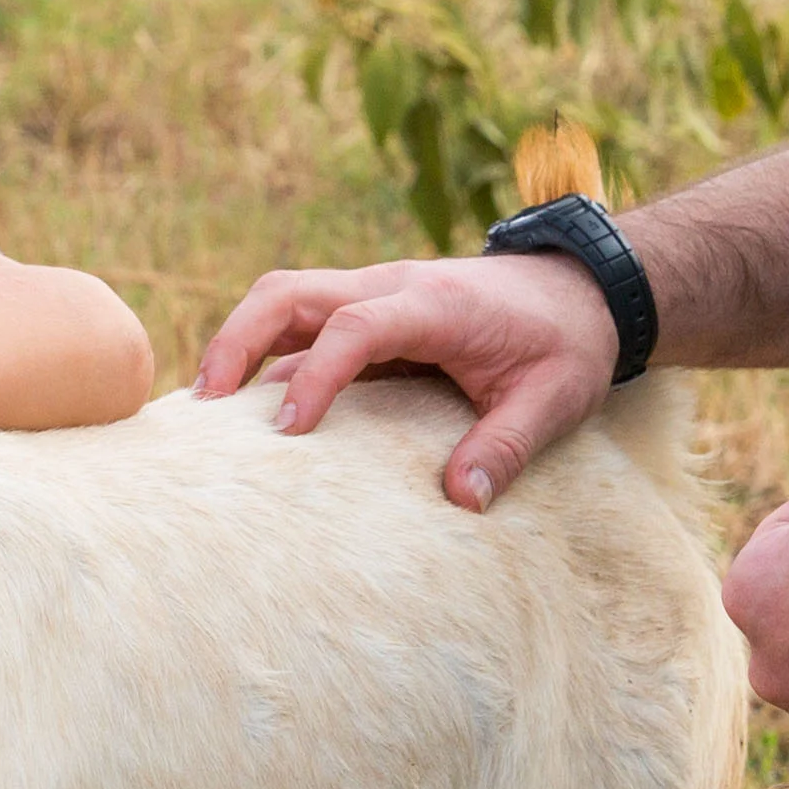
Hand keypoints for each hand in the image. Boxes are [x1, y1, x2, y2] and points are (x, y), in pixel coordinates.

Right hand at [192, 252, 618, 510]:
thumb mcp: (556, 399)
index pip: (356, 326)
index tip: (291, 431)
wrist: (584, 288)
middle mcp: (391, 287)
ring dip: (239, 344)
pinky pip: (304, 326)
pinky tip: (246, 411)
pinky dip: (266, 357)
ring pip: (284, 300)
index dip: (317, 376)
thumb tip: (462, 501)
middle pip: (289, 293)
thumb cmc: (568, 343)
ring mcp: (374, 294)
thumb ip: (507, 447)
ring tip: (205, 412)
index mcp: (434, 304)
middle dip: (237, 341)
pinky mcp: (370, 313)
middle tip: (204, 408)